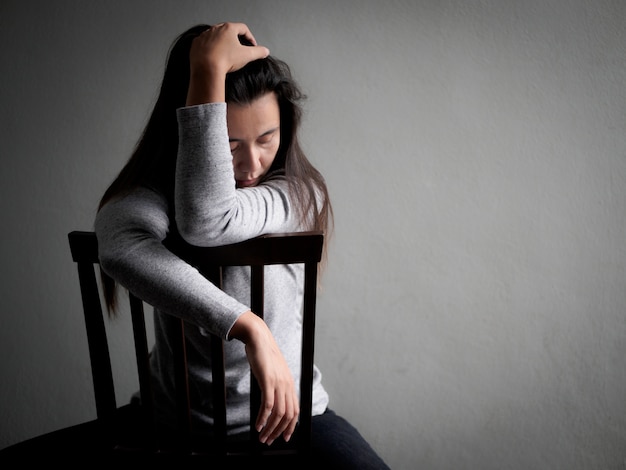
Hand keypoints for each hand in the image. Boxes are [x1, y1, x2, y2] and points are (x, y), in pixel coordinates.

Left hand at [186, 22, 269, 104]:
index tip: (252, 45)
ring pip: (216, 36)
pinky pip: (205, 44)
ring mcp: (204, 35)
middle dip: (235, 39)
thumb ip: (258, 52)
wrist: (206, 69)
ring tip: (227, 54)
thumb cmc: (226, 60)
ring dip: (222, 43)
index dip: (250, 37)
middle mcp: (215, 29)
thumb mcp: (247, 56)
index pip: (243, 29)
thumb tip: (265, 51)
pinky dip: (211, 49)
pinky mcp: (196, 44)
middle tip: (240, 48)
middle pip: (229, 31)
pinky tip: (214, 57)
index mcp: (229, 28)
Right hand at [230, 311, 299, 444]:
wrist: (260, 338)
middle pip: (288, 415)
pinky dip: (263, 417)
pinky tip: (257, 425)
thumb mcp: (274, 372)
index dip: (291, 427)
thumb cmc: (264, 356)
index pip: (296, 411)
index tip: (284, 438)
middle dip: (278, 432)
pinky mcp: (268, 380)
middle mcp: (287, 385)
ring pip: (278, 413)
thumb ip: (277, 385)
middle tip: (268, 441)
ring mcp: (279, 383)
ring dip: (270, 428)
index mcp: (290, 384)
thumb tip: (273, 400)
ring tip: (261, 436)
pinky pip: (268, 404)